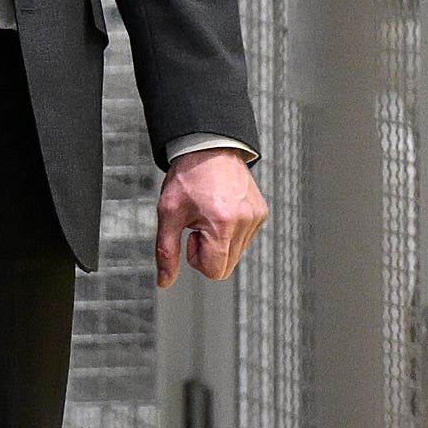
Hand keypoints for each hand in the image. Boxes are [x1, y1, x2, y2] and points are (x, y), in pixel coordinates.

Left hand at [156, 147, 266, 286]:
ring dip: (219, 243)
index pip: (215, 271)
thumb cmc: (188, 176)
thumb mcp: (168, 214)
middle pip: (226, 266)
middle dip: (208, 253)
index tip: (191, 236)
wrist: (208, 147)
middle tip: (197, 226)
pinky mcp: (261, 212)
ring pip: (236, 254)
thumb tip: (165, 280)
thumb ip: (166, 251)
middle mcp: (245, 222)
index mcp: (222, 224)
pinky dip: (231, 232)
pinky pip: (245, 238)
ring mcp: (256, 217)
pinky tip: (220, 212)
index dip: (197, 259)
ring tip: (209, 216)